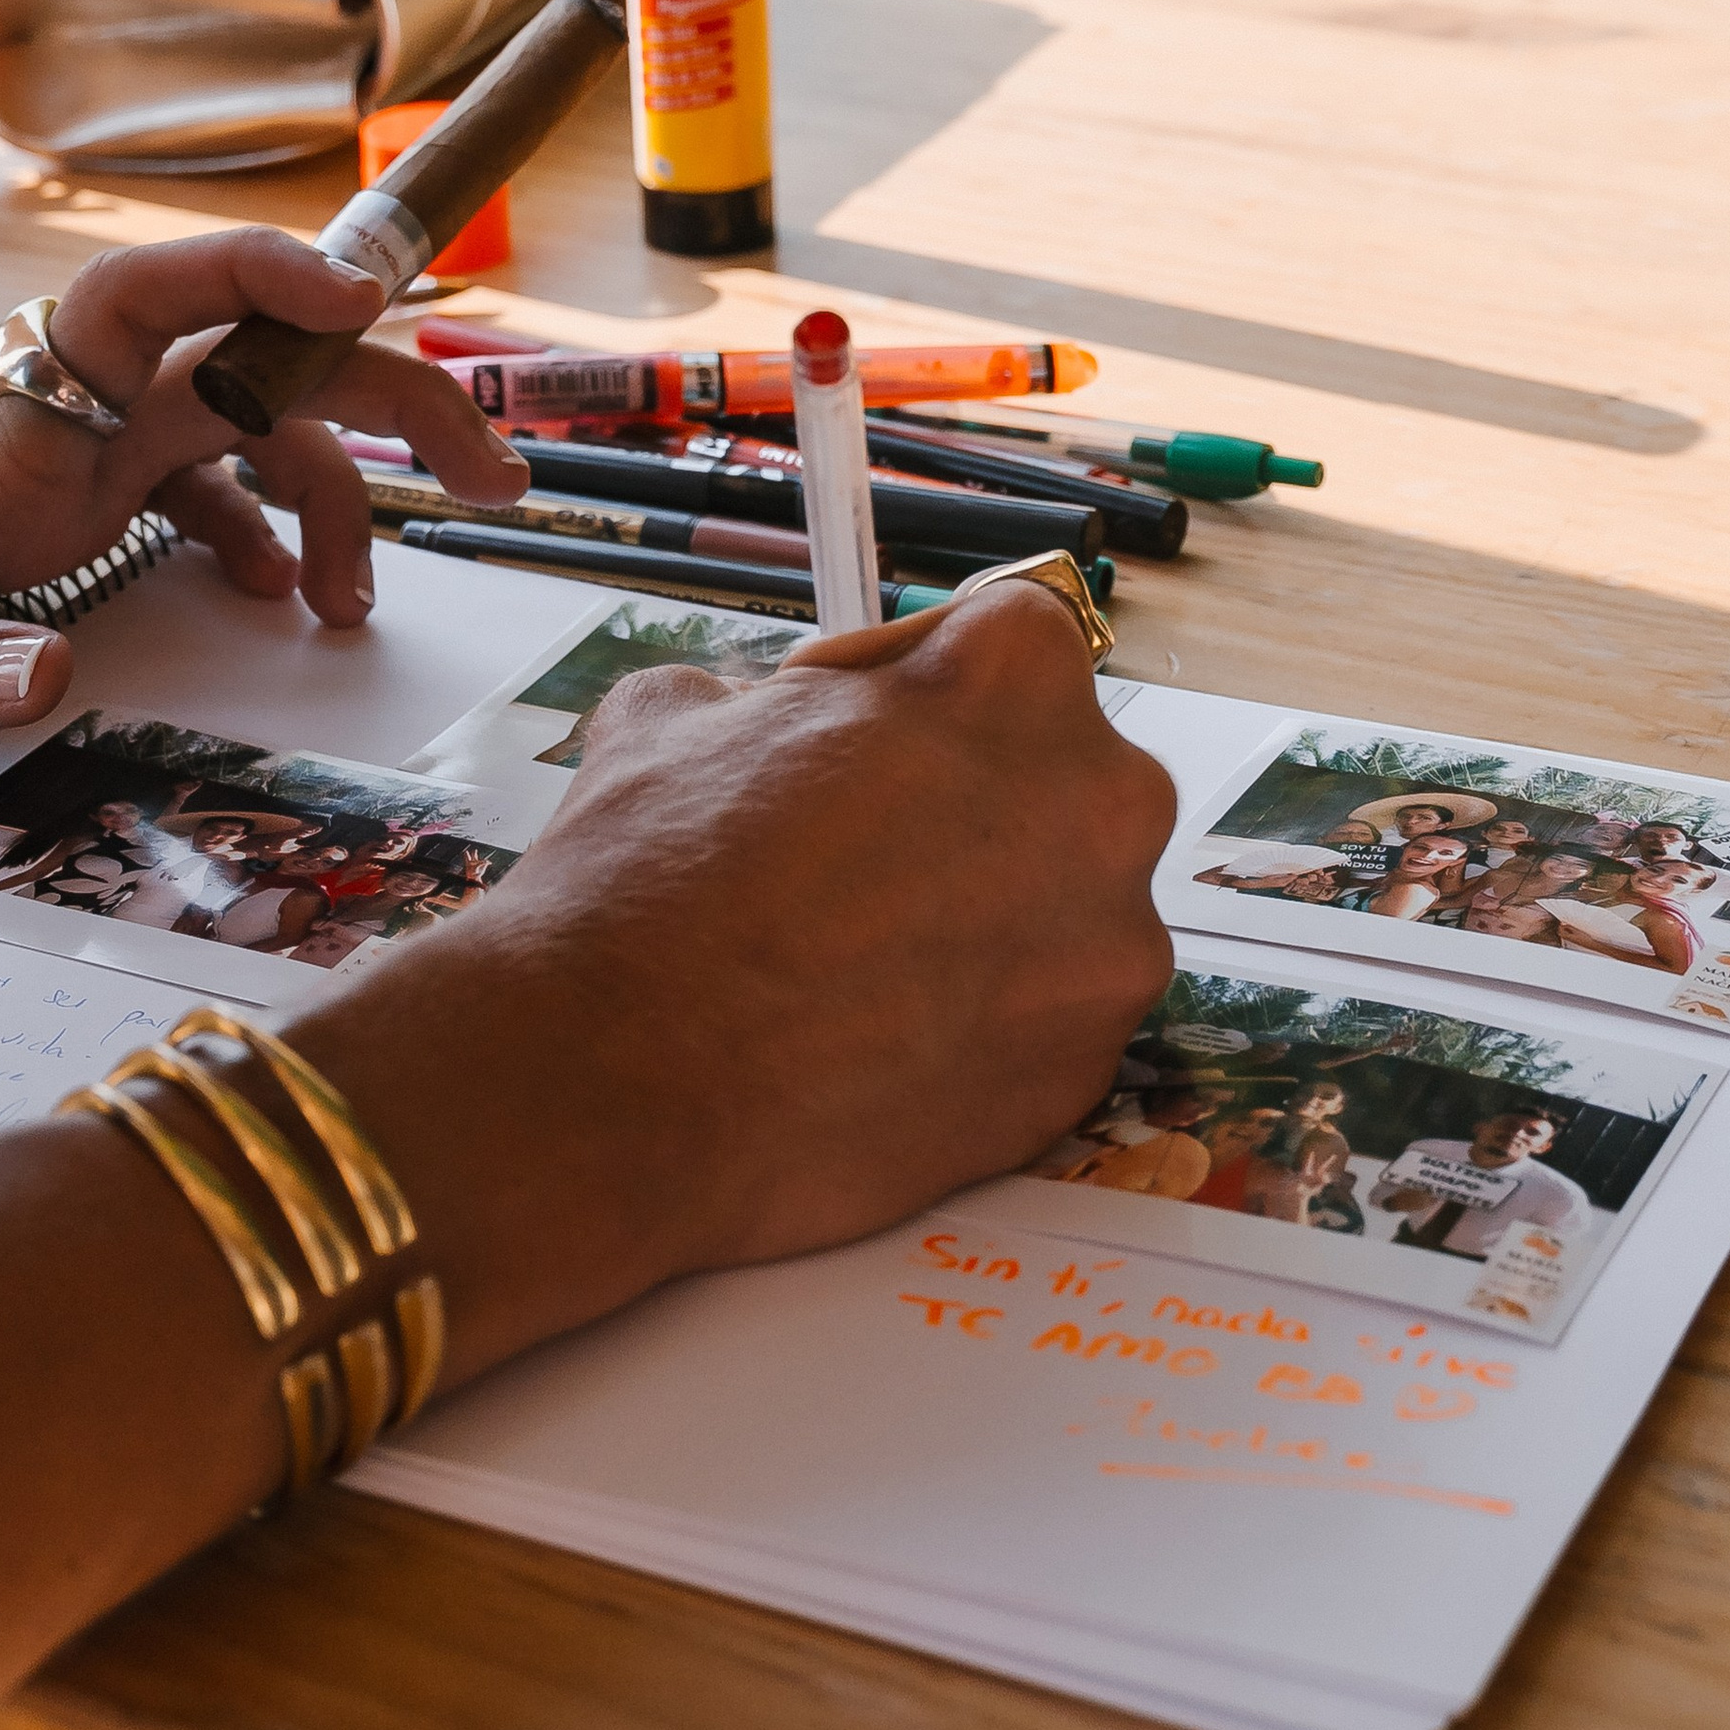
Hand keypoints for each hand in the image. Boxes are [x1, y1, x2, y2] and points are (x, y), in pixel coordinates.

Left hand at [0, 229, 522, 728]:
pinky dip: (258, 527)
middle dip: (381, 391)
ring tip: (379, 591)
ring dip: (333, 486)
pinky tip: (281, 594)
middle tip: (490, 469)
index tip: (364, 294)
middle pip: (246, 359)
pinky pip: (187, 485)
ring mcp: (56, 451)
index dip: (260, 277)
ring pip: (239, 425)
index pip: (145, 302)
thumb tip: (51, 687)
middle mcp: (48, 420)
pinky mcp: (46, 494)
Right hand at [283, 577, 1178, 1383]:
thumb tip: (768, 719)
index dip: (923, 687)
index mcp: (1014, 673)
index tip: (869, 733)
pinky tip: (881, 1037)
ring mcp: (1108, 947)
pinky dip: (985, 1025)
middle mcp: (1101, 797)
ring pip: (1065, 908)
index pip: (1009, 639)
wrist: (620, 1091)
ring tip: (863, 961)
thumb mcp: (677, 711)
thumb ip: (770, 696)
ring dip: (988, 920)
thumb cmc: (647, 885)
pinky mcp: (1087, 1071)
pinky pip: (1049, 1020)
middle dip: (974, 803)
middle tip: (863, 851)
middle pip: (1061, 774)